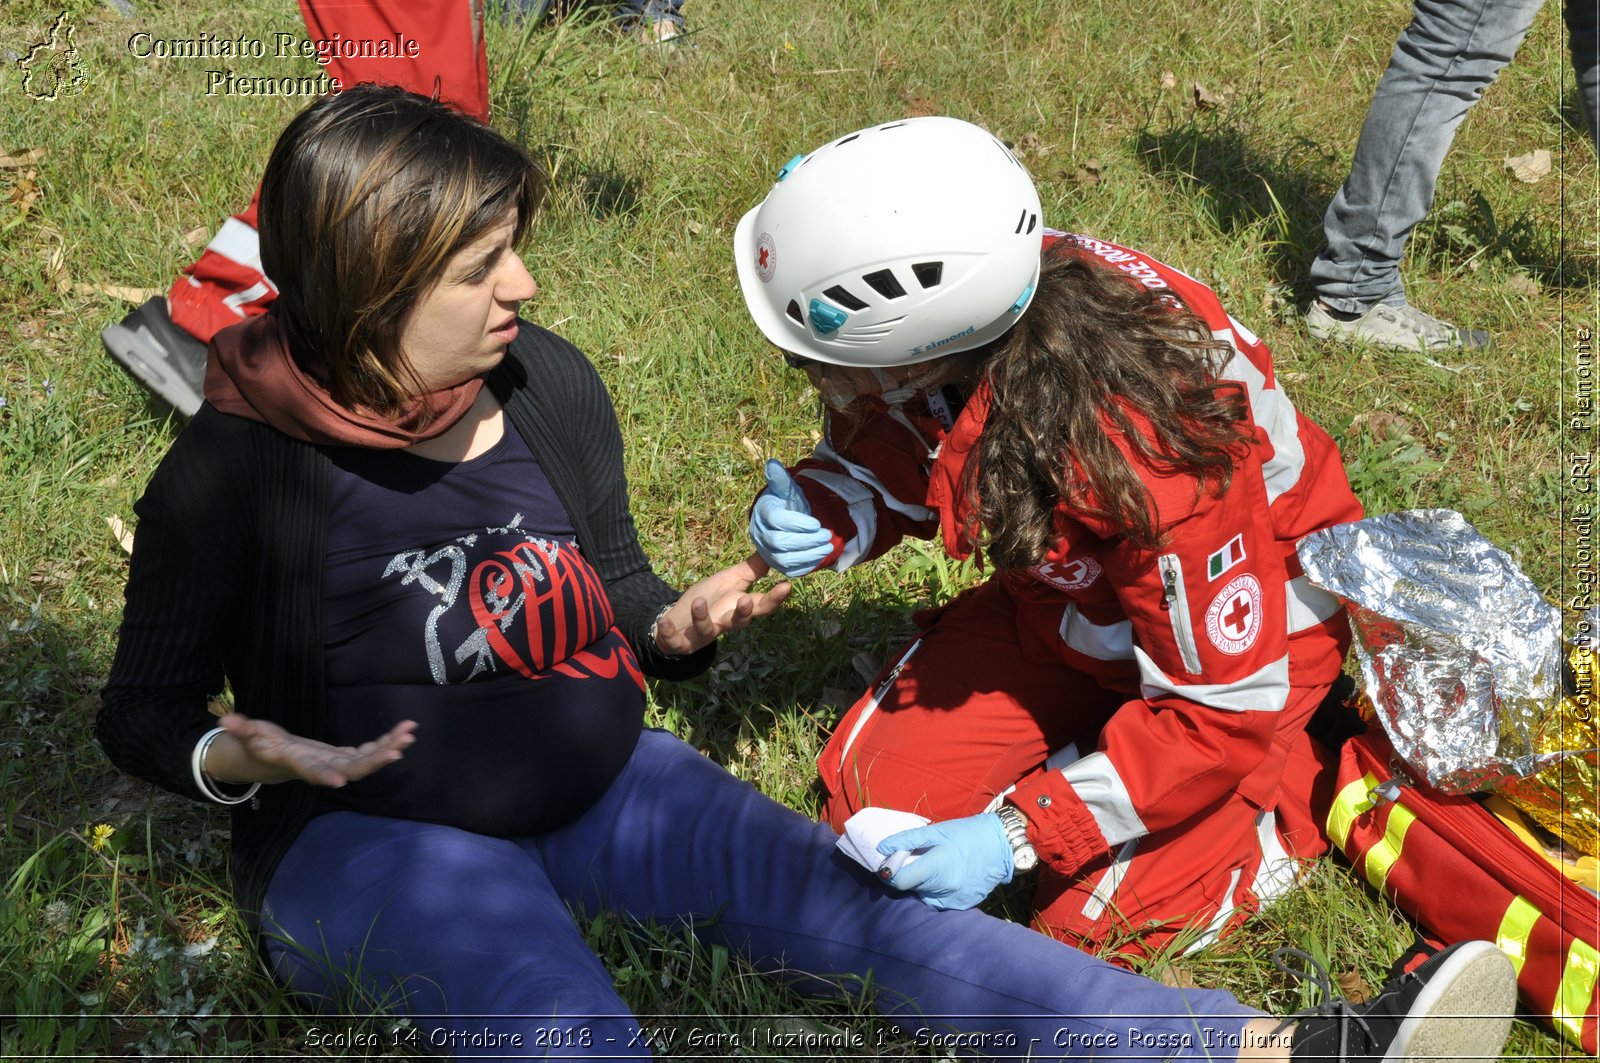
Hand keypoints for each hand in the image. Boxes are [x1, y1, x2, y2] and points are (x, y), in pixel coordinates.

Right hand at [212, 712, 416, 787]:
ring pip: (366, 760)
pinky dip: (386, 743)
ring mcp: (336, 763)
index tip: (342, 781)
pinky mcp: (344, 756)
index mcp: (298, 763)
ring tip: (410, 734)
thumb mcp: (248, 736)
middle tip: (398, 750)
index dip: (325, 775)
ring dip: (388, 748)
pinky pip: (369, 751)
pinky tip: (405, 733)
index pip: (312, 772)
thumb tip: (225, 719)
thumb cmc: (257, 747)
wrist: (270, 761)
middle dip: (374, 760)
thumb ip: (241, 729)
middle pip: (351, 768)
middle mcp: (322, 767)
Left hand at [651, 552, 791, 656]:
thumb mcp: (731, 580)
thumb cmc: (709, 598)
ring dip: (703, 618)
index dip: (775, 598)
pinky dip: (669, 632)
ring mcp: (704, 634)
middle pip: (740, 622)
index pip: (761, 605)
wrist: (680, 618)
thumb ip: (752, 568)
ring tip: (699, 602)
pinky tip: (663, 621)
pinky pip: (677, 641)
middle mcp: (725, 623)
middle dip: (743, 613)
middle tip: (745, 600)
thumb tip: (773, 549)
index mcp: (738, 608)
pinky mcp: (683, 642)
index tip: (786, 586)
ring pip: (708, 630)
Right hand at [749, 459, 832, 576]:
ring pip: (785, 559)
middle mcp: (760, 534)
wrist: (787, 521)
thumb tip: (772, 463)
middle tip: (827, 535)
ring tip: (828, 546)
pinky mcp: (776, 565)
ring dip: (809, 554)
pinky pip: (790, 570)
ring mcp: (766, 552)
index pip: (776, 519)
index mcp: (763, 512)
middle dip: (806, 540)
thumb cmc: (788, 503)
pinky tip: (820, 557)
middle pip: (779, 542)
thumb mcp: (786, 490)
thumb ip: (780, 479)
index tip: (817, 523)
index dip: (798, 523)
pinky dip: (807, 565)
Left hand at [877, 811, 1013, 910]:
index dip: (890, 873)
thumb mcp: (935, 831)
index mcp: (936, 868)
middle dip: (908, 875)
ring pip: (924, 897)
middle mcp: (945, 889)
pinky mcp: (963, 905)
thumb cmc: (966, 834)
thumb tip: (881, 848)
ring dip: (922, 885)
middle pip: (911, 889)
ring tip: (934, 868)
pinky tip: (946, 876)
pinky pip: (940, 902)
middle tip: (917, 860)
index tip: (890, 865)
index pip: (900, 881)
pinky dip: (937, 891)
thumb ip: (907, 840)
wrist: (1001, 845)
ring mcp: (955, 899)